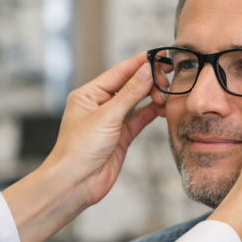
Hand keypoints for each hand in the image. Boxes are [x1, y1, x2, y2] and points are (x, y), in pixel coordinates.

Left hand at [3, 53, 163, 241]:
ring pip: (136, 102)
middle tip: (167, 81)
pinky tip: (162, 107)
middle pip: (129, 85)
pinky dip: (152, 112)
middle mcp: (99, 106)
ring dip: (152, 96)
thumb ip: (130, 93)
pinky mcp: (120, 137)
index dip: (140, 63)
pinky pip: (139, 119)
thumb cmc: (79, 150)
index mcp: (88, 94)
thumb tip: (146, 70)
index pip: (119, 72)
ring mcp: (110, 122)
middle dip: (149, 81)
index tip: (160, 57)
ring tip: (167, 95)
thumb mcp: (106, 116)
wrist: (75, 184)